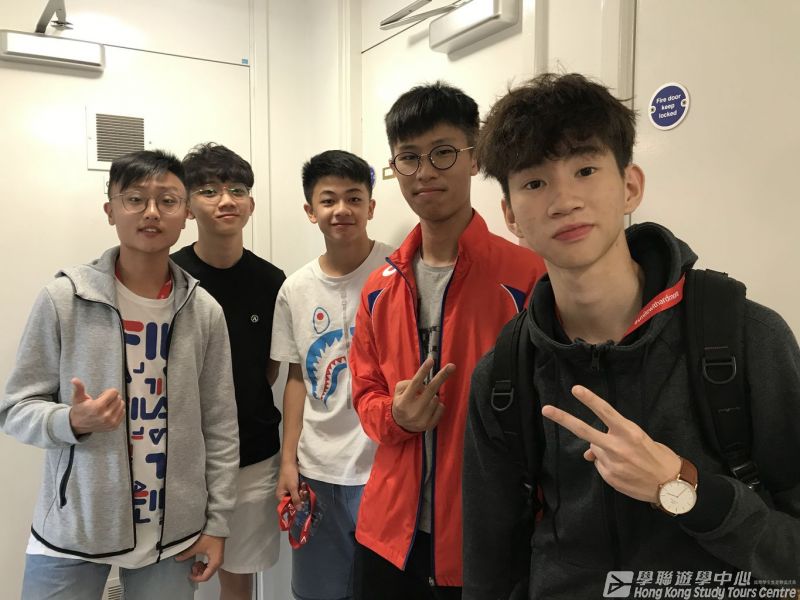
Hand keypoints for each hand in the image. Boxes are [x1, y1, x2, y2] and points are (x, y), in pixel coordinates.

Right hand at [68, 378, 123, 434]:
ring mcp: (111, 422)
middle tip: (103, 401)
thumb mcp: (78, 398)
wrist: (78, 425)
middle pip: (118, 398)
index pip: (114, 392)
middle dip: (112, 397)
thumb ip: (78, 388)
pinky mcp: (114, 426)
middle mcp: (106, 415)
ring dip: (116, 403)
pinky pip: (123, 412)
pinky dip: (118, 410)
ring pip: (122, 404)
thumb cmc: (79, 409)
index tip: (101, 396)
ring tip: (106, 406)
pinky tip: (109, 411)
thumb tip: (74, 380)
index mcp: (98, 407)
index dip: (108, 392)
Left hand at [175, 534, 224, 581]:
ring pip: (208, 571)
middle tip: (191, 567)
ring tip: (195, 563)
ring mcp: (218, 560)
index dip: (196, 578)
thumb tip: (178, 559)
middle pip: (207, 574)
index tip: (188, 574)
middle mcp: (218, 563)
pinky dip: (203, 566)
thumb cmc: (209, 537)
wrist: (217, 527)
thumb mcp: (197, 546)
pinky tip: (198, 561)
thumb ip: (187, 554)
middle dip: (198, 573)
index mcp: (215, 563)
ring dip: (200, 569)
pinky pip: (209, 566)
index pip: (205, 577)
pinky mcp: (216, 556)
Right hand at [276, 460, 305, 507]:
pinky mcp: (293, 485)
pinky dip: (301, 488)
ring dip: (301, 492)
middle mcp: (284, 494)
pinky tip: (303, 484)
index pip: (287, 505)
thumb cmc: (289, 475)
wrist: (290, 462)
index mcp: (280, 495)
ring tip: (303, 486)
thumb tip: (299, 510)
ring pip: (297, 495)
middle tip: (303, 492)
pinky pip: (298, 490)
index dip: (295, 506)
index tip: (302, 503)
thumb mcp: (293, 488)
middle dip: (300, 497)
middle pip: (293, 501)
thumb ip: (296, 499)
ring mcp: (289, 489)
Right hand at [391, 356, 454, 431]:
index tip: (431, 360)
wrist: (400, 425)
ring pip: (436, 398)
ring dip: (432, 395)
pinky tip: (429, 408)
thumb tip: (425, 384)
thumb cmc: (402, 402)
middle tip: (452, 366)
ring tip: (424, 400)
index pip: (415, 383)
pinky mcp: (430, 425)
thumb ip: (409, 384)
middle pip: (431, 389)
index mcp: (404, 401)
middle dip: (442, 376)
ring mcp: (422, 419)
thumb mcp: (399, 391)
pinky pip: (441, 408)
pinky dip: (437, 405)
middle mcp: (413, 411)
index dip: (424, 371)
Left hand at [541, 385, 680, 502]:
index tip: (575, 389)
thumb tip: (589, 450)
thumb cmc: (657, 456)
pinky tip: (624, 470)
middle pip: (585, 430)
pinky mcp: (610, 478)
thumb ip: (614, 438)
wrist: (672, 486)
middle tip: (546, 409)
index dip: (590, 400)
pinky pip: (600, 466)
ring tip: (625, 459)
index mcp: (629, 432)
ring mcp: (612, 463)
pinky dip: (608, 465)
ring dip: (604, 451)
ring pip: (595, 450)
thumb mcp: (639, 440)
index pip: (606, 412)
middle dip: (564, 419)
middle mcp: (618, 446)